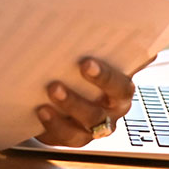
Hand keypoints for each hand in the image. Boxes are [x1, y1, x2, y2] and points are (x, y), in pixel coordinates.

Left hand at [34, 56, 148, 146]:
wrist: (61, 91)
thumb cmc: (82, 70)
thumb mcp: (94, 56)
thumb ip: (108, 46)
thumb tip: (127, 31)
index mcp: (120, 91)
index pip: (121, 86)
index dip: (106, 77)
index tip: (86, 63)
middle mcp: (110, 112)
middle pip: (103, 110)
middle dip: (82, 96)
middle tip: (60, 80)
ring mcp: (92, 128)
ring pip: (86, 124)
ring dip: (69, 106)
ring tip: (51, 89)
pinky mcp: (72, 137)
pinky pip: (66, 136)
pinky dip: (54, 123)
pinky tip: (41, 109)